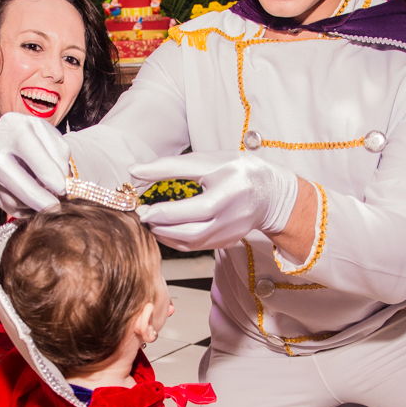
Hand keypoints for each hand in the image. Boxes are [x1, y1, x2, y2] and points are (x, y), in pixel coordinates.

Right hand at [0, 112, 70, 215]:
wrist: (14, 139)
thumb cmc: (39, 139)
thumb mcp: (53, 139)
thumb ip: (59, 156)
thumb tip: (60, 185)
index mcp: (13, 125)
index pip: (27, 148)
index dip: (46, 171)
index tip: (63, 188)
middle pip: (6, 173)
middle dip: (34, 195)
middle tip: (56, 207)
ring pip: (4, 194)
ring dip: (31, 205)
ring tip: (48, 203)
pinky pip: (3, 204)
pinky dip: (24, 208)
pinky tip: (36, 205)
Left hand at [131, 152, 297, 250]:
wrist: (271, 194)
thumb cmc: (237, 170)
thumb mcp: (208, 160)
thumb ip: (171, 166)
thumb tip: (134, 171)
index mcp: (231, 189)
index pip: (196, 206)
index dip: (165, 210)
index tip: (141, 207)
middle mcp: (233, 215)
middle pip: (192, 230)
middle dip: (162, 225)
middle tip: (141, 215)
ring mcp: (231, 233)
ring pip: (192, 242)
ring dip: (166, 234)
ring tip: (149, 221)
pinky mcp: (226, 242)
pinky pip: (195, 246)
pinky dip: (175, 239)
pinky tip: (163, 229)